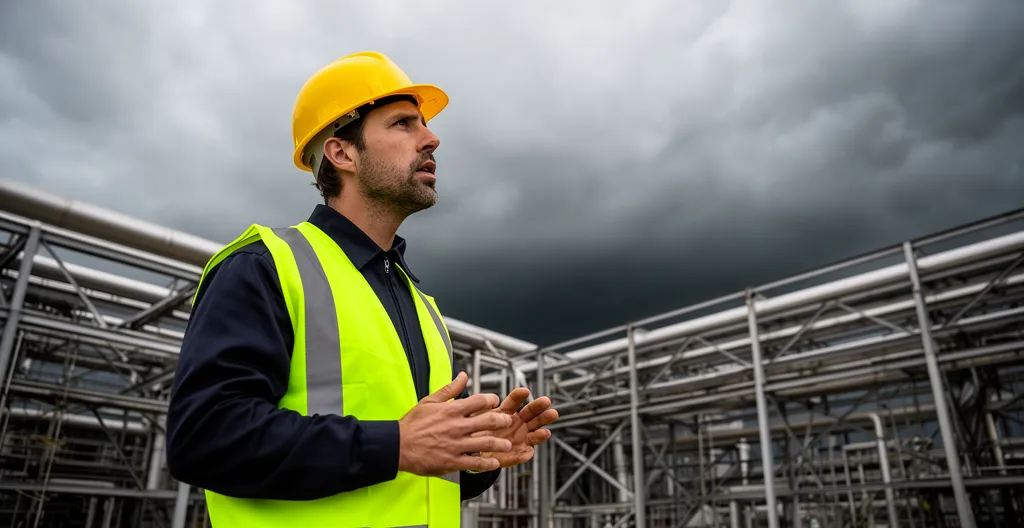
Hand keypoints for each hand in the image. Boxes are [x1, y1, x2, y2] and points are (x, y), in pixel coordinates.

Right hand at [397, 372, 513, 476]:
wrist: (397, 446)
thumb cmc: (412, 424)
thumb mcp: (429, 401)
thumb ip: (449, 389)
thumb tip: (463, 375)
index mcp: (452, 410)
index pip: (480, 401)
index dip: (491, 400)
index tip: (495, 402)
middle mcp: (457, 426)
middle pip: (489, 420)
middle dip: (502, 420)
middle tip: (508, 421)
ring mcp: (456, 445)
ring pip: (486, 443)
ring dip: (500, 443)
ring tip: (507, 444)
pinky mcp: (452, 461)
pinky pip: (475, 463)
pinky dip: (487, 464)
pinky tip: (494, 463)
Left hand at [476, 387, 557, 467]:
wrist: (478, 451)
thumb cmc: (480, 431)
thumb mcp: (478, 417)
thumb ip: (481, 407)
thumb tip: (480, 394)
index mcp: (507, 412)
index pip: (515, 401)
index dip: (520, 396)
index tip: (525, 391)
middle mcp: (518, 423)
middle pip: (531, 414)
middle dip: (539, 408)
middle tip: (546, 402)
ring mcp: (521, 438)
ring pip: (535, 434)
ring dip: (541, 433)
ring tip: (545, 432)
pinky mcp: (520, 453)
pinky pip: (525, 454)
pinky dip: (526, 453)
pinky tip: (529, 451)